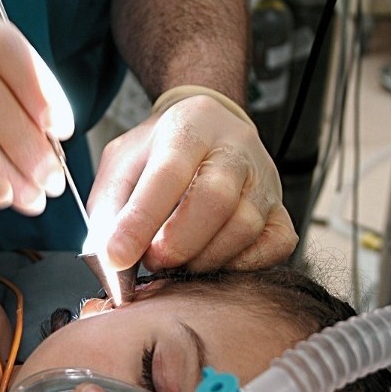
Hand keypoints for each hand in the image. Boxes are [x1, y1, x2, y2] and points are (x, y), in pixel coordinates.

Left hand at [87, 94, 297, 271]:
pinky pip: (275, 244)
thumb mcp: (121, 166)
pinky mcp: (280, 208)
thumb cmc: (158, 153)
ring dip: (205, 258)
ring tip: (178, 261)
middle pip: (216, 199)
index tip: (118, 256)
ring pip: (245, 226)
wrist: (205, 132)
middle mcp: (234, 147)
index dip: (140, 221)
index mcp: (188, 127)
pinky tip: (214, 261)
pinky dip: (243, 264)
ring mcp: (263, 178)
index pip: (168, 173)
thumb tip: (112, 262)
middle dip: (177, 242)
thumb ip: (111, 210)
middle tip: (152, 261)